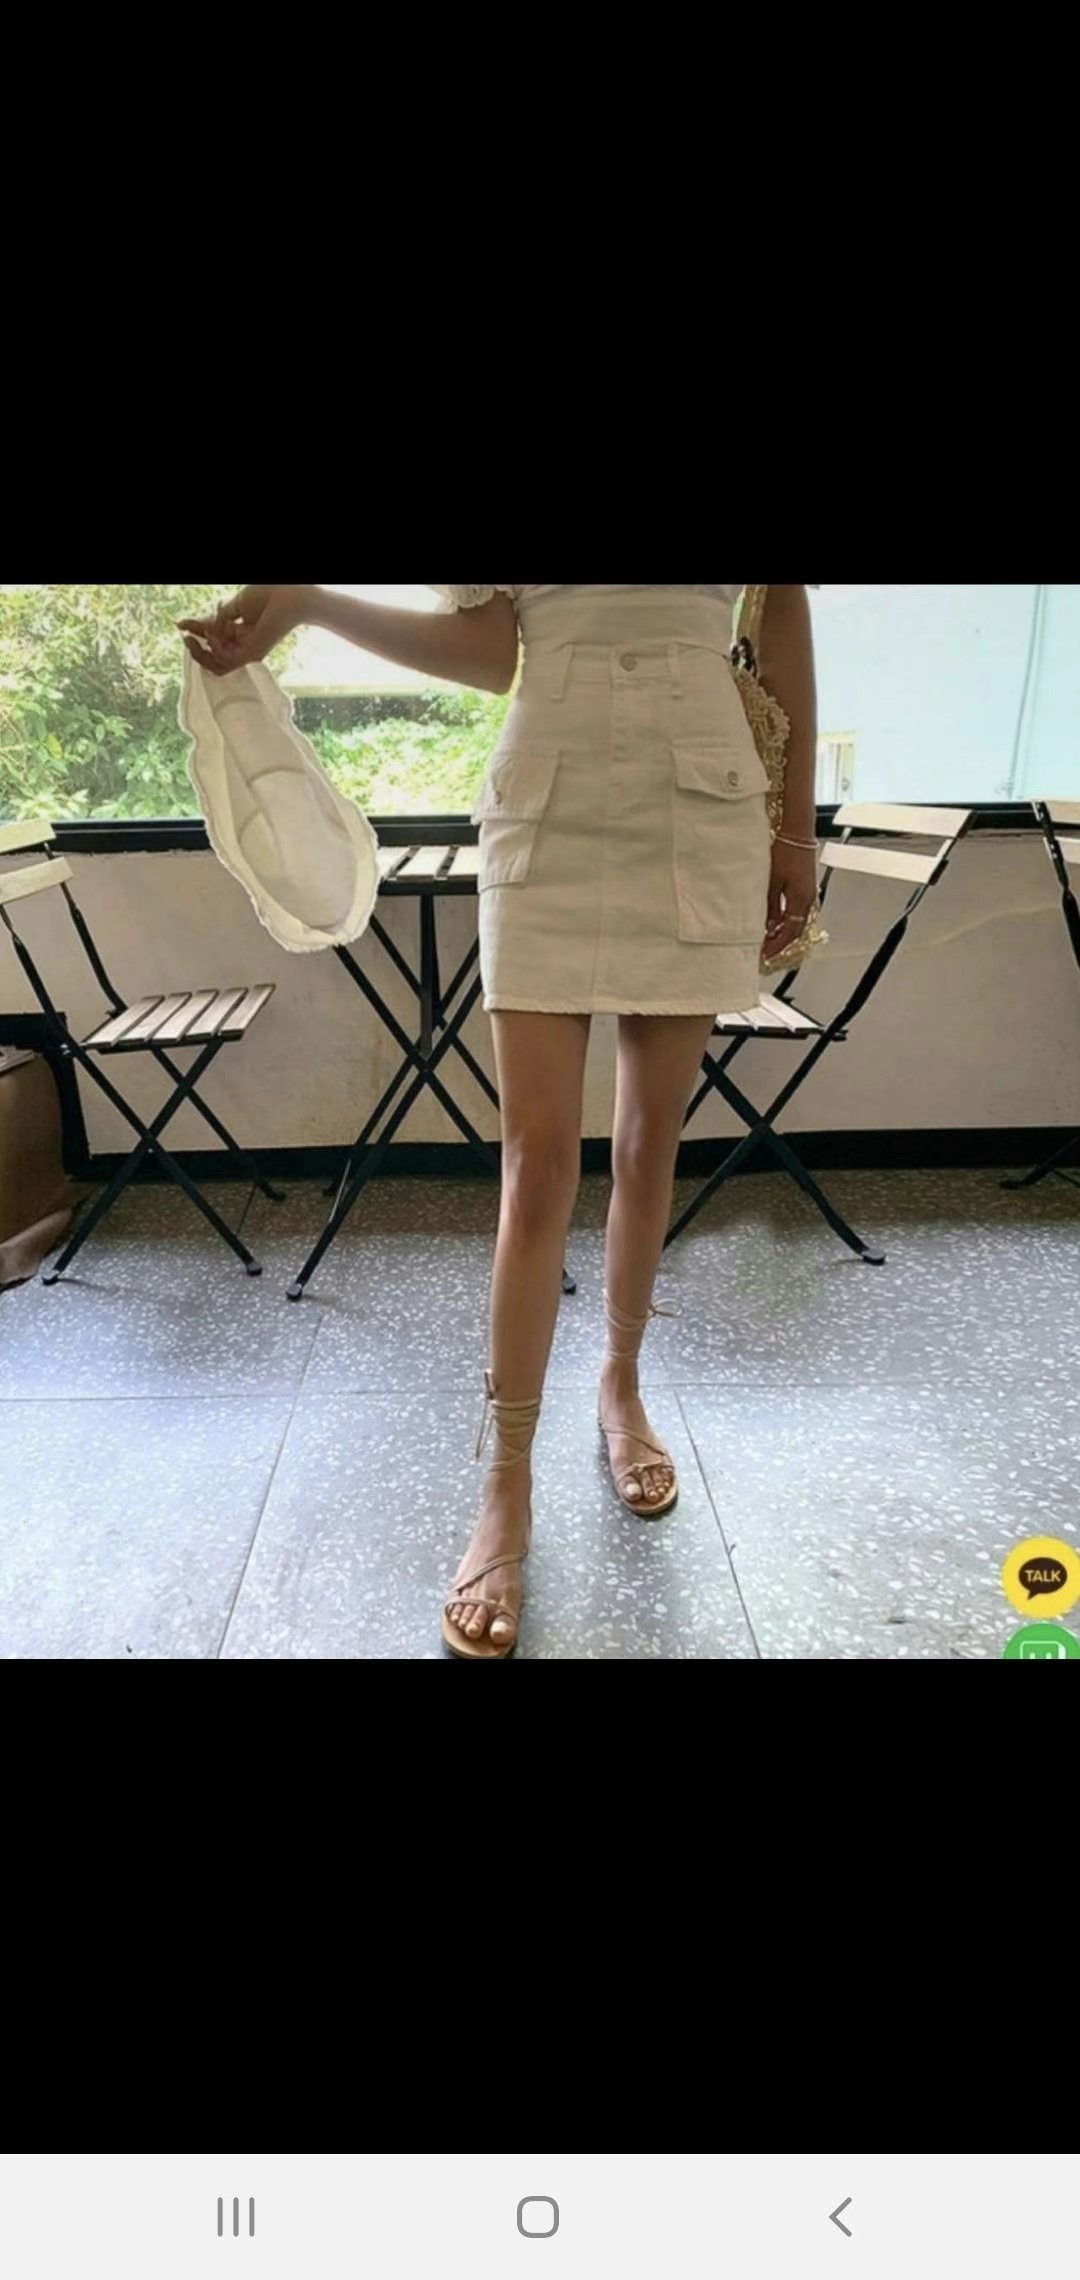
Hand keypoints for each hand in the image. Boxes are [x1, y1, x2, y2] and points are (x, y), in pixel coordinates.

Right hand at [178, 584, 310, 675]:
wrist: (289, 595)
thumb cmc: (268, 595)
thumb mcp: (233, 606)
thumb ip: (216, 618)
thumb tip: (193, 625)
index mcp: (240, 635)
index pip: (213, 641)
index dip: (195, 633)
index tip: (179, 623)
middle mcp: (244, 648)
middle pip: (213, 660)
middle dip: (195, 649)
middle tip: (186, 635)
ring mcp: (248, 653)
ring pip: (217, 667)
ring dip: (202, 651)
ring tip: (196, 635)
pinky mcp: (252, 655)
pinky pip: (226, 661)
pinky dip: (215, 647)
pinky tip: (213, 633)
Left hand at [763, 837, 819, 962]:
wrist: (797, 833)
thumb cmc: (784, 852)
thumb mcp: (771, 881)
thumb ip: (770, 906)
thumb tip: (768, 926)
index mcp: (800, 900)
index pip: (790, 932)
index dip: (778, 945)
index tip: (766, 954)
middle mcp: (808, 900)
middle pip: (796, 930)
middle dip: (782, 943)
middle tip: (767, 952)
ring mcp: (809, 894)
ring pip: (798, 922)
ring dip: (785, 933)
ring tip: (771, 941)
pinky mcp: (806, 887)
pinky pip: (799, 912)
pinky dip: (788, 921)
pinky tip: (777, 922)